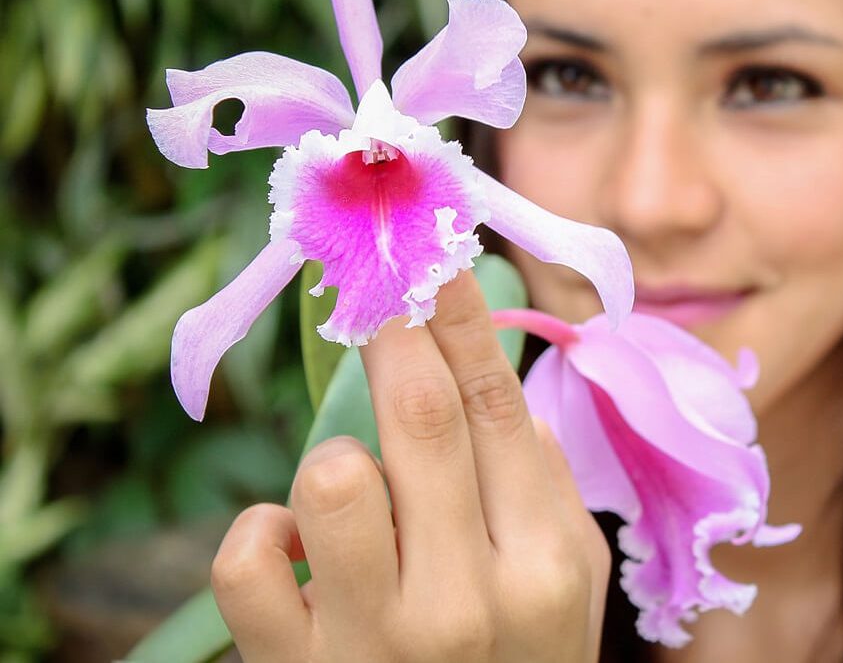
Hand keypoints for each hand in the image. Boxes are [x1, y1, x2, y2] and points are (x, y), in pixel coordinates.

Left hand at [210, 272, 611, 661]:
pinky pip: (248, 556)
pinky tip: (297, 556)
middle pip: (416, 411)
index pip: (495, 401)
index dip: (457, 310)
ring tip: (353, 490)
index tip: (429, 245)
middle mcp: (469, 597)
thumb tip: (482, 368)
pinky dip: (262, 535)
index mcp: (545, 560)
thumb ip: (536, 480)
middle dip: (388, 326)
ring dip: (334, 460)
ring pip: (329, 475)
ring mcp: (382, 639)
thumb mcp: (568, 580)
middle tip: (372, 283)